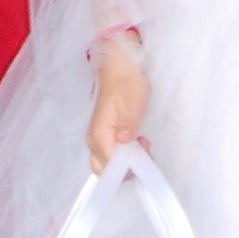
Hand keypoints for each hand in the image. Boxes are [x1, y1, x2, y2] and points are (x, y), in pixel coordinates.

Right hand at [87, 39, 148, 169]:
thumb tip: (124, 142)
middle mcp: (93, 141)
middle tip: (144, 154)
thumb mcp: (132, 105)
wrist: (120, 67)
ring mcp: (97, 138)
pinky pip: (110, 153)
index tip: (145, 158)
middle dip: (125, 171)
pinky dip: (124, 155)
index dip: (128, 168)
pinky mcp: (104, 134)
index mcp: (99, 134)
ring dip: (126, 163)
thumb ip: (128, 127)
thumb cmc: (127, 84)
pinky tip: (138, 142)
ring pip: (107, 164)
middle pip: (104, 170)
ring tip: (144, 145)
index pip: (110, 166)